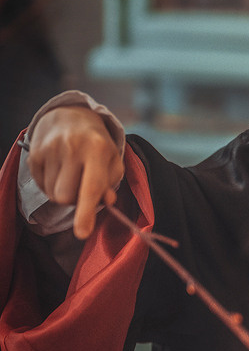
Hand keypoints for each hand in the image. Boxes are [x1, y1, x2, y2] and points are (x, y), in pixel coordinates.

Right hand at [27, 106, 123, 239]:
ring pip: (52, 195)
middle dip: (75, 200)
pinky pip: (41, 186)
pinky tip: (59, 169)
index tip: (82, 233)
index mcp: (97, 149)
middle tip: (82, 185)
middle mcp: (71, 147)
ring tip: (71, 174)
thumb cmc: (96, 144)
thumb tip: (105, 202)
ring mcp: (50, 149)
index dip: (86, 213)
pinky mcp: (34, 154)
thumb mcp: (112, 160)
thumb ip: (111, 183)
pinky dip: (51, 185)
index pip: (91, 187)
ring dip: (63, 193)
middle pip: (66, 197)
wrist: (69, 116)